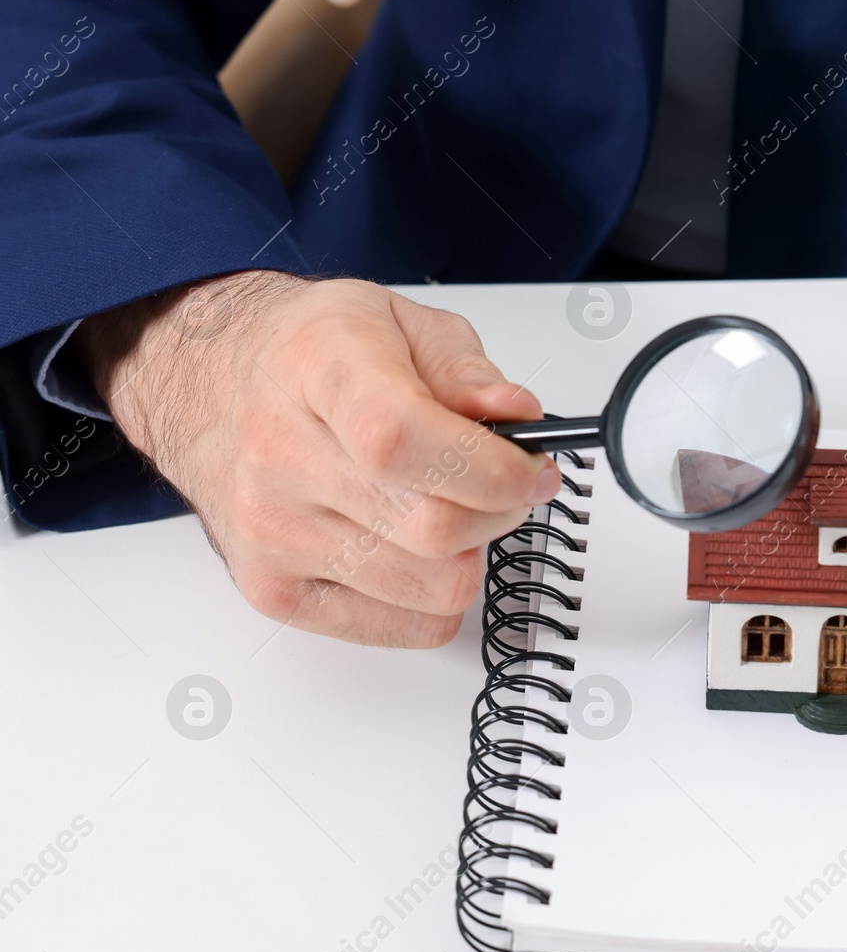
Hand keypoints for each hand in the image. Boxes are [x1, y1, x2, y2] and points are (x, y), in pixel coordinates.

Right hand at [75, 271, 556, 646]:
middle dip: (501, 510)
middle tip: (506, 485)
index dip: (491, 468)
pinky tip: (417, 547)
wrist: (208, 386)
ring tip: (452, 509)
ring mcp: (272, 534)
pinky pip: (408, 628)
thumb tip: (518, 416)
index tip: (532, 470)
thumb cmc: (307, 355)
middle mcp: (281, 457)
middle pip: (434, 528)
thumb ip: (467, 370)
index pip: (404, 441)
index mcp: (318, 372)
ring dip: (470, 554)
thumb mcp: (398, 323)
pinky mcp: (276, 592)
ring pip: (433, 589)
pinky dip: (438, 597)